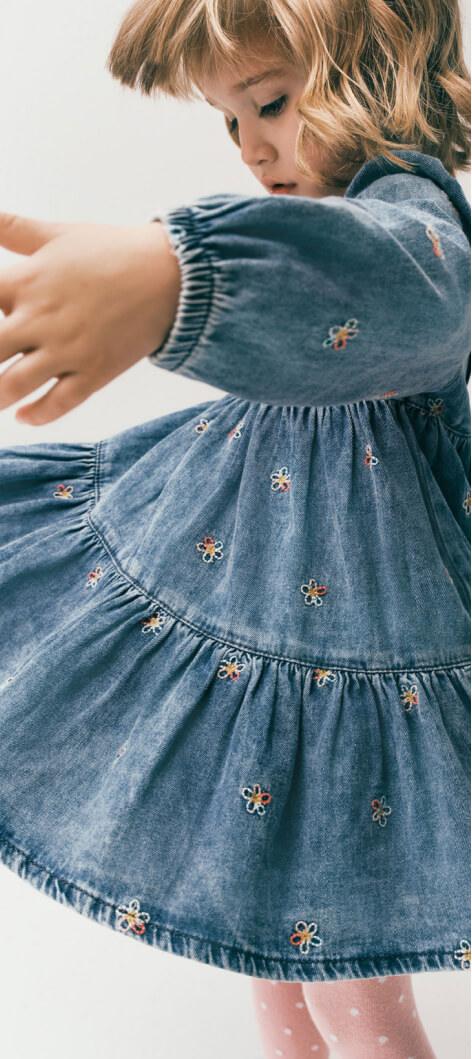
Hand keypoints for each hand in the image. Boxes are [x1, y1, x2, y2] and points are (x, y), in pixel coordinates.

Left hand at [0, 212, 180, 424]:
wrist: (170, 275)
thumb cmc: (112, 251)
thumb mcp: (57, 234)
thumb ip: (13, 228)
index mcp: (27, 281)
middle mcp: (42, 319)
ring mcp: (68, 350)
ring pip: (14, 385)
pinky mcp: (94, 373)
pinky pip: (58, 403)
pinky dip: (36, 414)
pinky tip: (22, 415)